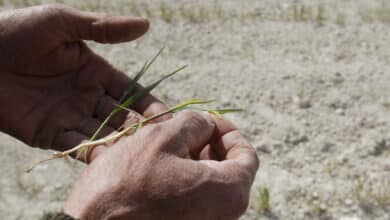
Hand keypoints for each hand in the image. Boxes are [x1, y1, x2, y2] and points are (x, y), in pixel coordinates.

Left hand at [0, 4, 166, 151]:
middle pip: (122, 116)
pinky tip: (110, 160)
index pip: (131, 92)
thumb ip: (104, 29)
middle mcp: (88, 96)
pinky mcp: (51, 134)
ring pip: (104, 134)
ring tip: (139, 155)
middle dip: (140, 129)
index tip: (167, 118)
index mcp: (96, 72)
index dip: (149, 105)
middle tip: (159, 143)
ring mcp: (71, 116)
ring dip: (121, 145)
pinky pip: (77, 146)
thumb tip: (146, 24)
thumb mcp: (64, 23)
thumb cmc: (17, 32)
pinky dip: (93, 154)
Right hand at [64, 111, 258, 219]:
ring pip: (207, 184)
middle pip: (227, 170)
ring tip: (167, 145)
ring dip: (192, 159)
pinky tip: (159, 167)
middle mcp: (223, 216)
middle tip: (183, 130)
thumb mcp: (163, 138)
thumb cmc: (127, 183)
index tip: (208, 121)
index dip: (227, 131)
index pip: (246, 155)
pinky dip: (182, 178)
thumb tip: (207, 125)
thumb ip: (195, 123)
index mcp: (229, 192)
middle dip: (208, 144)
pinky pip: (193, 199)